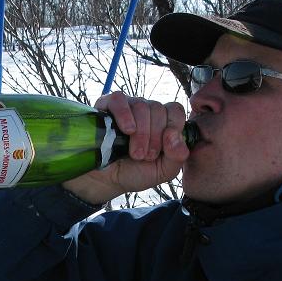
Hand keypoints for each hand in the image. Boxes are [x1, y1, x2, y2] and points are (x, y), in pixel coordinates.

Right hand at [62, 92, 188, 204]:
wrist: (104, 181)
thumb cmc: (134, 173)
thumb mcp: (162, 171)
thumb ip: (177, 157)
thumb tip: (175, 137)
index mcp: (162, 123)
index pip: (175, 110)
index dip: (173, 127)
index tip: (163, 149)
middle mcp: (146, 112)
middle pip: (159, 108)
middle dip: (154, 137)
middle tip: (144, 156)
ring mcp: (127, 107)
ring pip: (142, 106)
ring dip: (141, 133)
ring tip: (134, 153)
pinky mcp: (106, 106)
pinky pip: (119, 100)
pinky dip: (124, 115)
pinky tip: (126, 131)